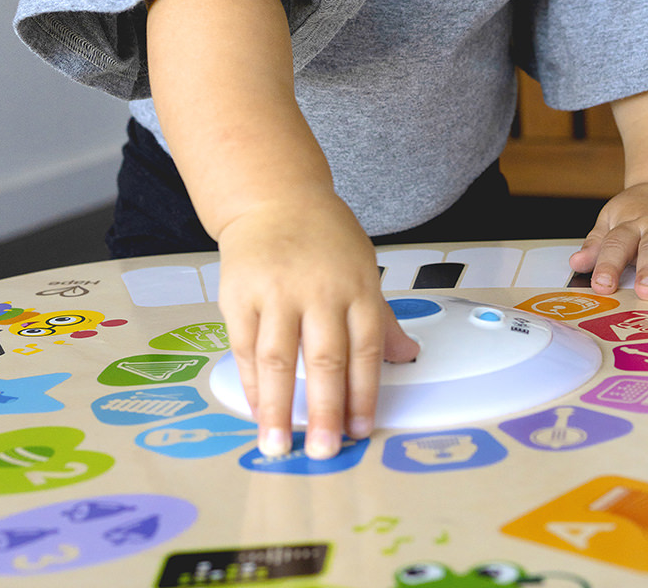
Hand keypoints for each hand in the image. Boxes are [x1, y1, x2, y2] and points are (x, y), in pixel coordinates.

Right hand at [215, 195, 417, 460]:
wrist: (275, 196)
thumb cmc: (324, 236)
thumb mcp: (363, 267)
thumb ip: (381, 318)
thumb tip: (408, 356)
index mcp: (357, 285)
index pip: (365, 349)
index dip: (364, 394)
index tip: (362, 431)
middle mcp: (318, 290)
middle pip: (324, 359)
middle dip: (325, 410)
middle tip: (325, 450)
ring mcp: (276, 292)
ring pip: (278, 359)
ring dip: (278, 409)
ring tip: (279, 446)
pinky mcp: (239, 295)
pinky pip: (245, 348)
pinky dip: (251, 384)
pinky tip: (257, 410)